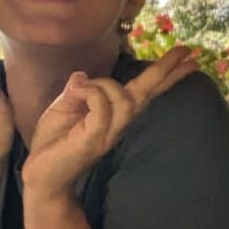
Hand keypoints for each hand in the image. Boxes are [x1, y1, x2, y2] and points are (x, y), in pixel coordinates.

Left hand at [22, 47, 197, 202]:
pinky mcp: (93, 140)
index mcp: (112, 115)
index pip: (143, 92)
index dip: (165, 75)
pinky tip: (77, 90)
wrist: (40, 176)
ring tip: (82, 86)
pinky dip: (91, 92)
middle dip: (164, 71)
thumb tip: (82, 75)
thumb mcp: (62, 109)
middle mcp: (116, 125)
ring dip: (105, 84)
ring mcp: (107, 134)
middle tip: (187, 51)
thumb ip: (76, 92)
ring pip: (123, 99)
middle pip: (145, 94)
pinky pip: (102, 109)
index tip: (188, 58)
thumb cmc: (52, 143)